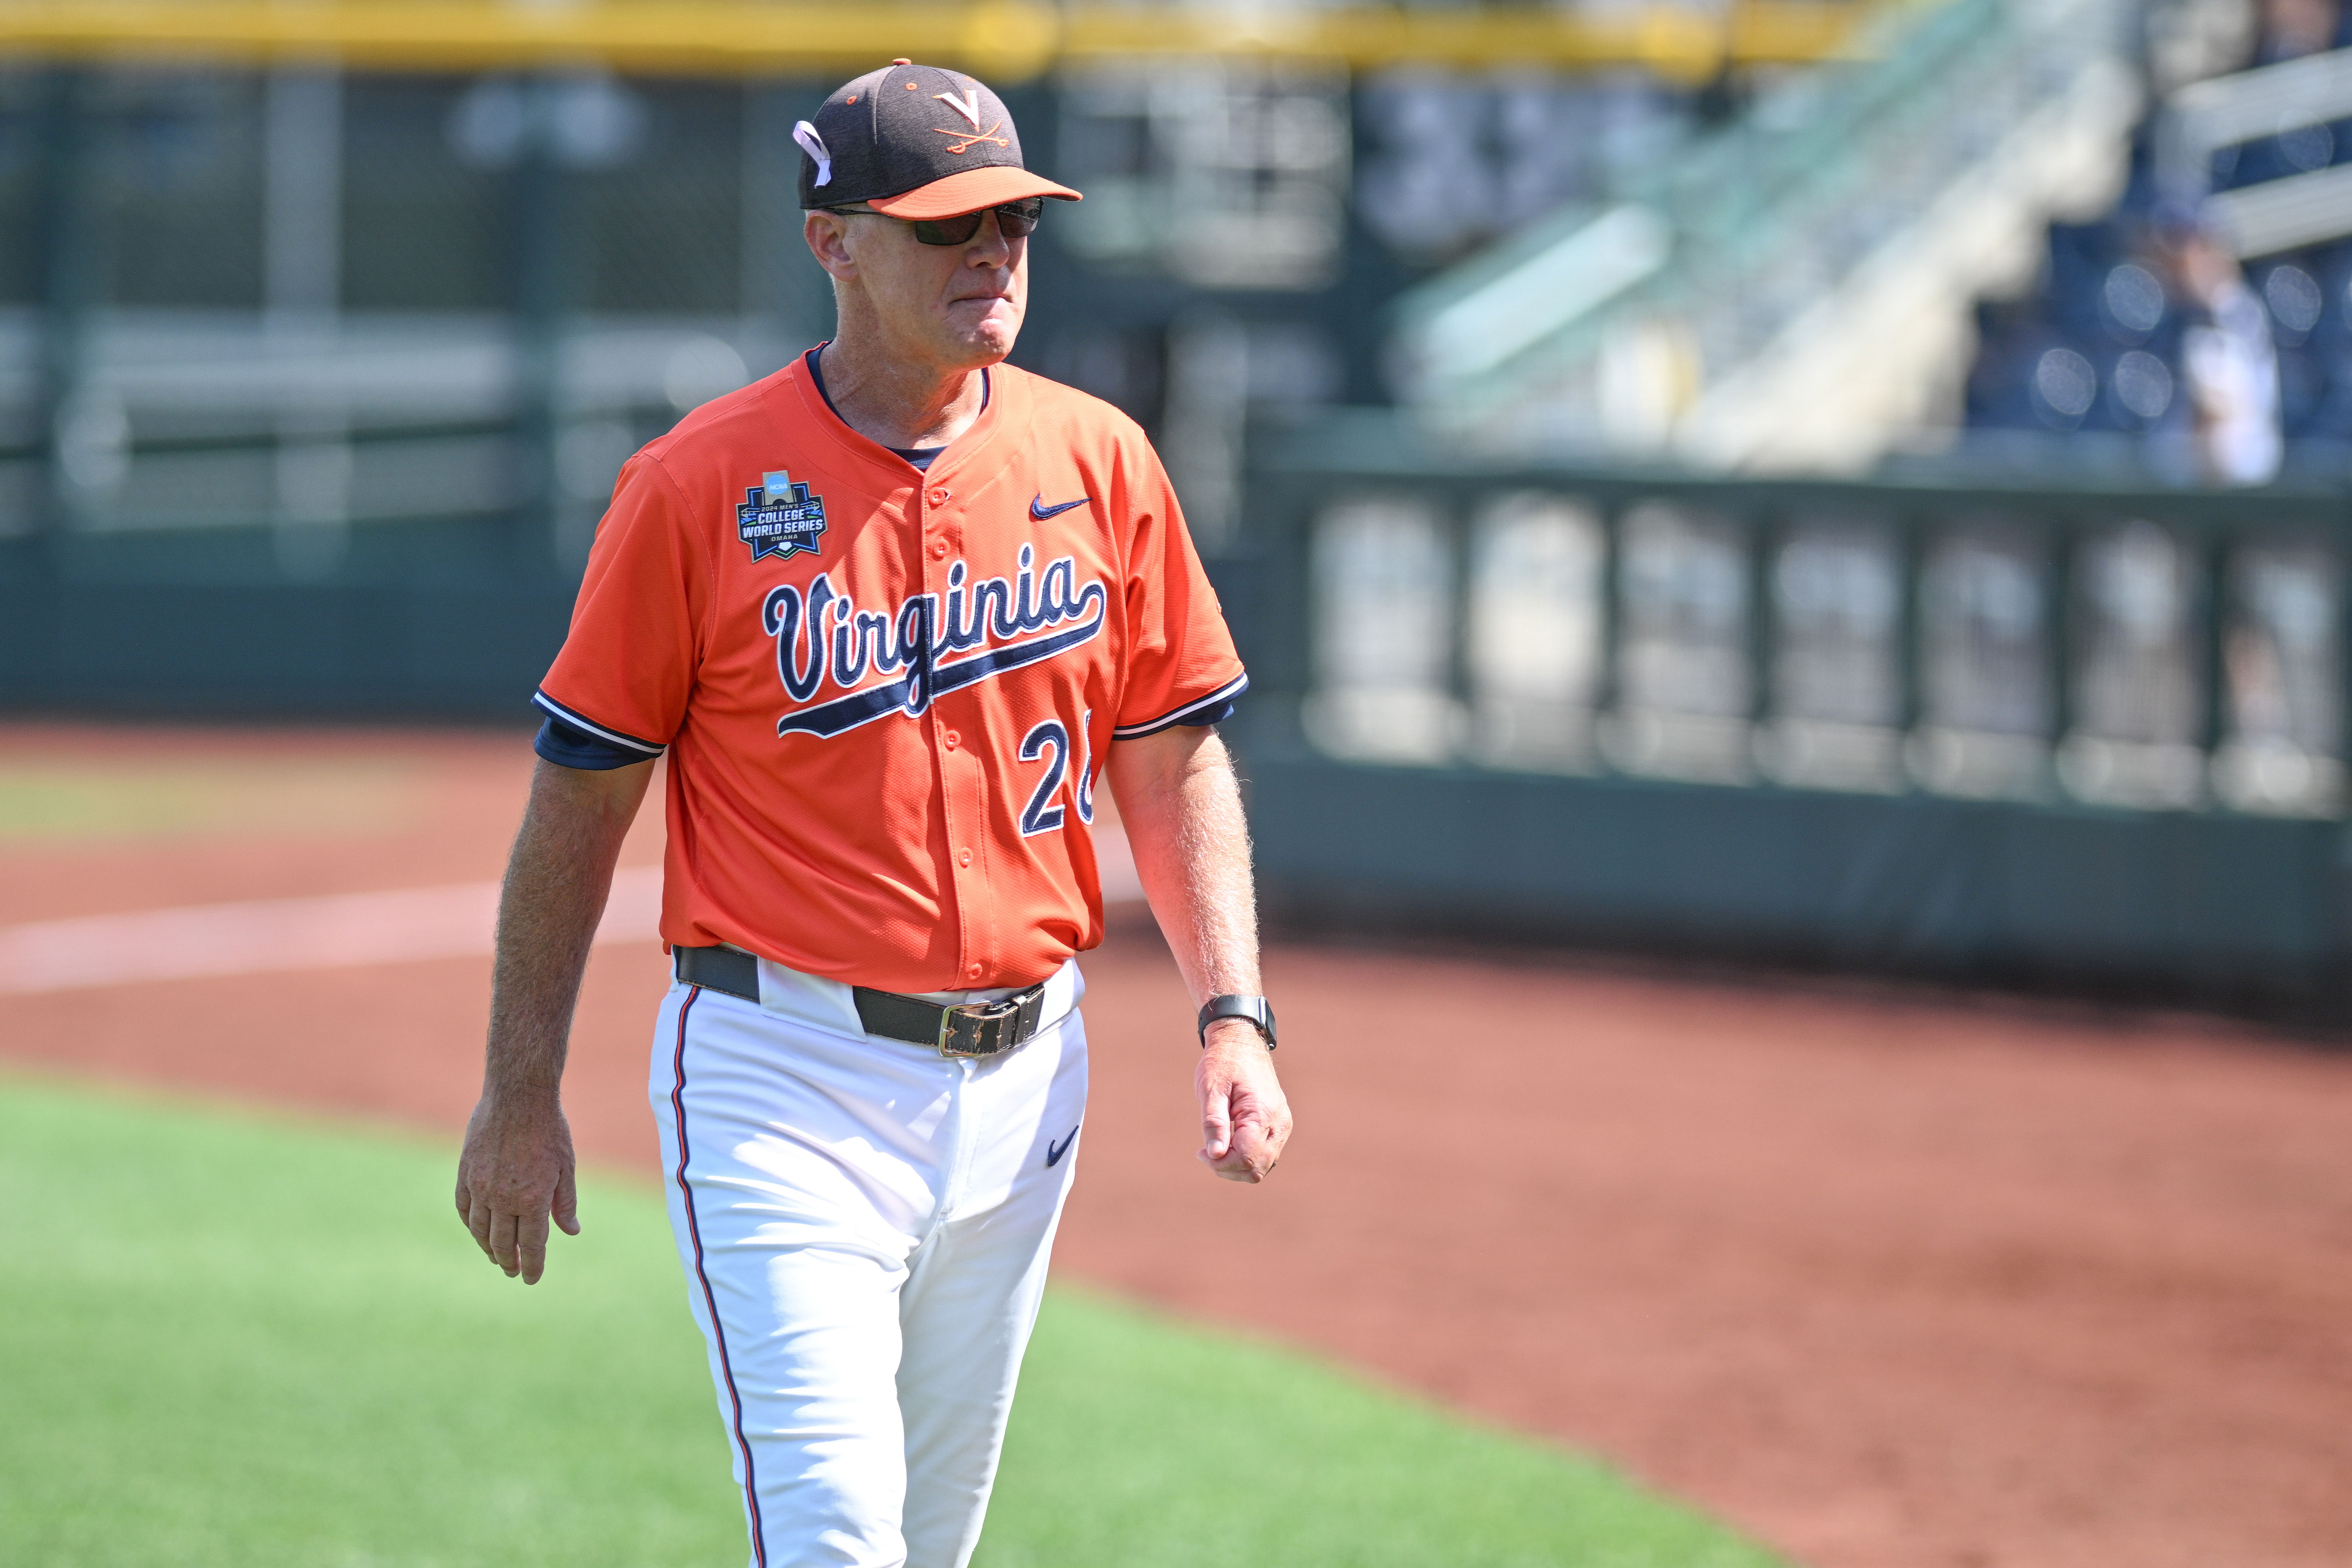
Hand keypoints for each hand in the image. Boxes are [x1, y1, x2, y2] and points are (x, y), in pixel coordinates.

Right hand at [454, 1092, 579, 1282]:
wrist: (518, 1095)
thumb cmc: (549, 1129)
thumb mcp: (566, 1166)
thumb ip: (565, 1203)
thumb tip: (571, 1231)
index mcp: (532, 1199)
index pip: (531, 1245)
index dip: (532, 1266)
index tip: (532, 1279)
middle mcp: (502, 1198)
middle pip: (502, 1243)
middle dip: (509, 1262)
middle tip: (513, 1272)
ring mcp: (479, 1186)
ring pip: (479, 1229)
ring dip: (488, 1248)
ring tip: (496, 1257)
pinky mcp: (465, 1173)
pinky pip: (463, 1208)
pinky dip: (470, 1224)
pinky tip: (477, 1230)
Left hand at [1196, 1019, 1291, 1182]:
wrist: (1241, 1041)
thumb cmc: (1223, 1062)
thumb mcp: (1211, 1090)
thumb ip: (1214, 1124)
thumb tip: (1215, 1155)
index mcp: (1262, 1112)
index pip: (1246, 1157)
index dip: (1221, 1163)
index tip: (1201, 1152)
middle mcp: (1279, 1122)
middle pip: (1257, 1167)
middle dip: (1229, 1168)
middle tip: (1206, 1152)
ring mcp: (1283, 1125)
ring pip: (1264, 1165)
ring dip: (1238, 1166)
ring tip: (1216, 1148)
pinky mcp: (1280, 1125)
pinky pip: (1267, 1154)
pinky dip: (1247, 1158)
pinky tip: (1229, 1145)